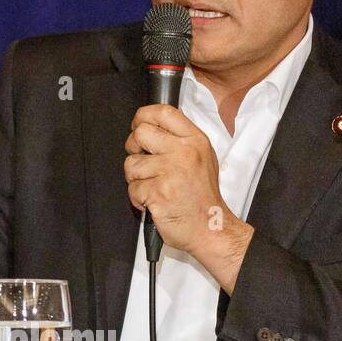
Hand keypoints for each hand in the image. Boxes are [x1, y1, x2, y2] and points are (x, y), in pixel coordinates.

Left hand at [123, 104, 253, 289]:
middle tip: (144, 162)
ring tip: (154, 186)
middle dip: (134, 148)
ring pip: (131, 163)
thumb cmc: (202, 197)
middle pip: (140, 133)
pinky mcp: (158, 191)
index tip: (138, 126)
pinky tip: (154, 201)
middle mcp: (184, 152)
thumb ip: (178, 140)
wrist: (210, 227)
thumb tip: (148, 127)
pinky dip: (138, 198)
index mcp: (195, 141)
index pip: (163, 112)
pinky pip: (132, 188)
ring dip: (136, 178)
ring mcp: (171, 171)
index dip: (143, 116)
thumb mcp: (201, 158)